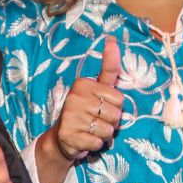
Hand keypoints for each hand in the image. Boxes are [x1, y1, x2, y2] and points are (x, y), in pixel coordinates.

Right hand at [44, 36, 122, 161]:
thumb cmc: (86, 110)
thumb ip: (109, 68)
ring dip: (103, 134)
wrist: (63, 137)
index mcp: (83, 83)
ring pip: (108, 130)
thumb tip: (112, 38)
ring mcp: (71, 117)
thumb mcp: (97, 89)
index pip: (119, 98)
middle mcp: (75, 97)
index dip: (115, 106)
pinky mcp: (70, 136)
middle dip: (111, 121)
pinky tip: (84, 139)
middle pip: (116, 115)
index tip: (101, 105)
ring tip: (90, 129)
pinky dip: (95, 144)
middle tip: (96, 120)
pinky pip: (98, 143)